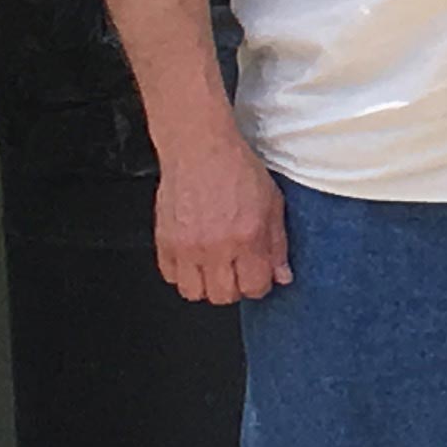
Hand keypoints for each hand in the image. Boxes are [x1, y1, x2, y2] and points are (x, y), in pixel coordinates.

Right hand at [157, 129, 290, 305]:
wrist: (200, 150)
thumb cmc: (236, 170)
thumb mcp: (273, 204)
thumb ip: (277, 245)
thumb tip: (282, 275)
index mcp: (247, 238)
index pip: (254, 287)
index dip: (260, 285)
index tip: (259, 276)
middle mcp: (215, 247)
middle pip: (223, 296)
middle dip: (234, 288)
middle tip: (237, 271)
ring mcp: (186, 247)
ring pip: (193, 292)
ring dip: (206, 285)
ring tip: (215, 268)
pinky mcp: (164, 241)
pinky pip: (170, 275)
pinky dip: (182, 272)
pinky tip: (194, 258)